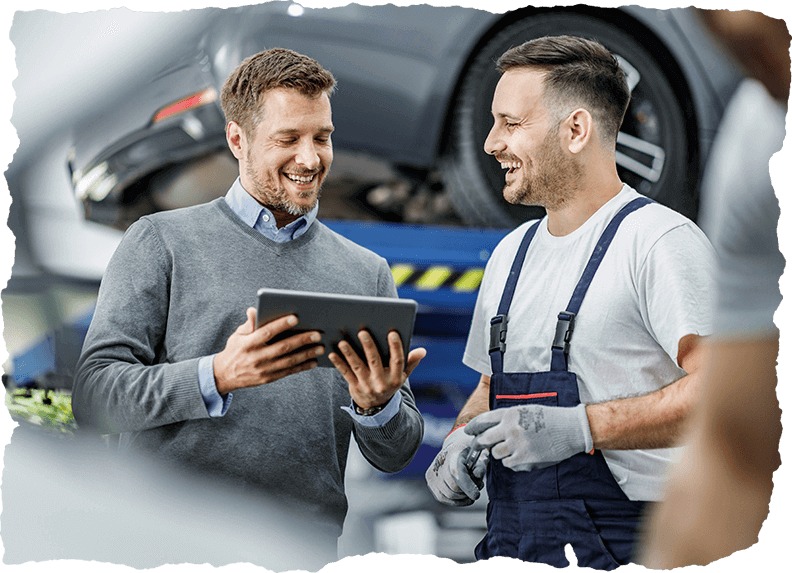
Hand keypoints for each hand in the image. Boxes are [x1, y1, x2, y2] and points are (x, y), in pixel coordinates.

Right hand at [213, 307, 323, 393]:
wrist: (225, 375)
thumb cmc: (235, 349)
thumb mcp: (238, 335)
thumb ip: (249, 324)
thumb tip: (254, 309)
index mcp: (248, 343)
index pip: (267, 332)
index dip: (281, 325)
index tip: (296, 318)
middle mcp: (256, 357)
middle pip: (283, 347)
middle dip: (302, 340)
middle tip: (318, 334)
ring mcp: (263, 369)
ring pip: (289, 361)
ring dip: (306, 354)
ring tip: (320, 348)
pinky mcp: (268, 378)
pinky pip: (288, 372)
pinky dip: (302, 367)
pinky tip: (314, 361)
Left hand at [328, 329, 425, 408]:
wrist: (376, 406)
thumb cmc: (390, 382)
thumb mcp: (403, 375)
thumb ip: (411, 362)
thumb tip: (423, 351)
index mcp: (396, 377)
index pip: (398, 360)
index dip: (396, 347)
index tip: (392, 333)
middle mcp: (382, 382)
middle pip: (375, 361)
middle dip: (369, 346)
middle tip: (362, 331)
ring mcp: (368, 385)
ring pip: (358, 367)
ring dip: (350, 354)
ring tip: (343, 342)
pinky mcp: (355, 387)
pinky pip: (346, 373)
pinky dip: (339, 363)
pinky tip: (332, 353)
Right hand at [425, 427, 488, 505]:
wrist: (455, 447)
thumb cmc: (470, 452)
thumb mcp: (480, 455)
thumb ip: (480, 466)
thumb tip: (477, 475)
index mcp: (453, 454)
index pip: (456, 474)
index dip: (467, 487)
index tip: (476, 494)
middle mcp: (439, 463)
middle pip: (453, 488)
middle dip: (467, 493)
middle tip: (477, 488)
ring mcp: (432, 473)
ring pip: (448, 495)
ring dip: (462, 498)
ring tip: (470, 491)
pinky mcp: (430, 481)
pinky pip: (442, 497)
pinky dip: (454, 500)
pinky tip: (463, 496)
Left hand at [465, 404, 593, 471]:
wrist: (572, 429)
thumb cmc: (550, 418)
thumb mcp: (526, 409)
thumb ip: (507, 418)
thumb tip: (489, 428)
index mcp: (510, 414)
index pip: (483, 421)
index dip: (473, 428)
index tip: (469, 432)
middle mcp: (510, 429)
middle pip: (483, 440)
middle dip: (479, 444)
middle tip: (479, 446)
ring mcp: (517, 445)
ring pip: (496, 454)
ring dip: (500, 452)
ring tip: (513, 448)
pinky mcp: (525, 459)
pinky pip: (509, 463)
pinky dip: (512, 461)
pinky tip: (523, 455)